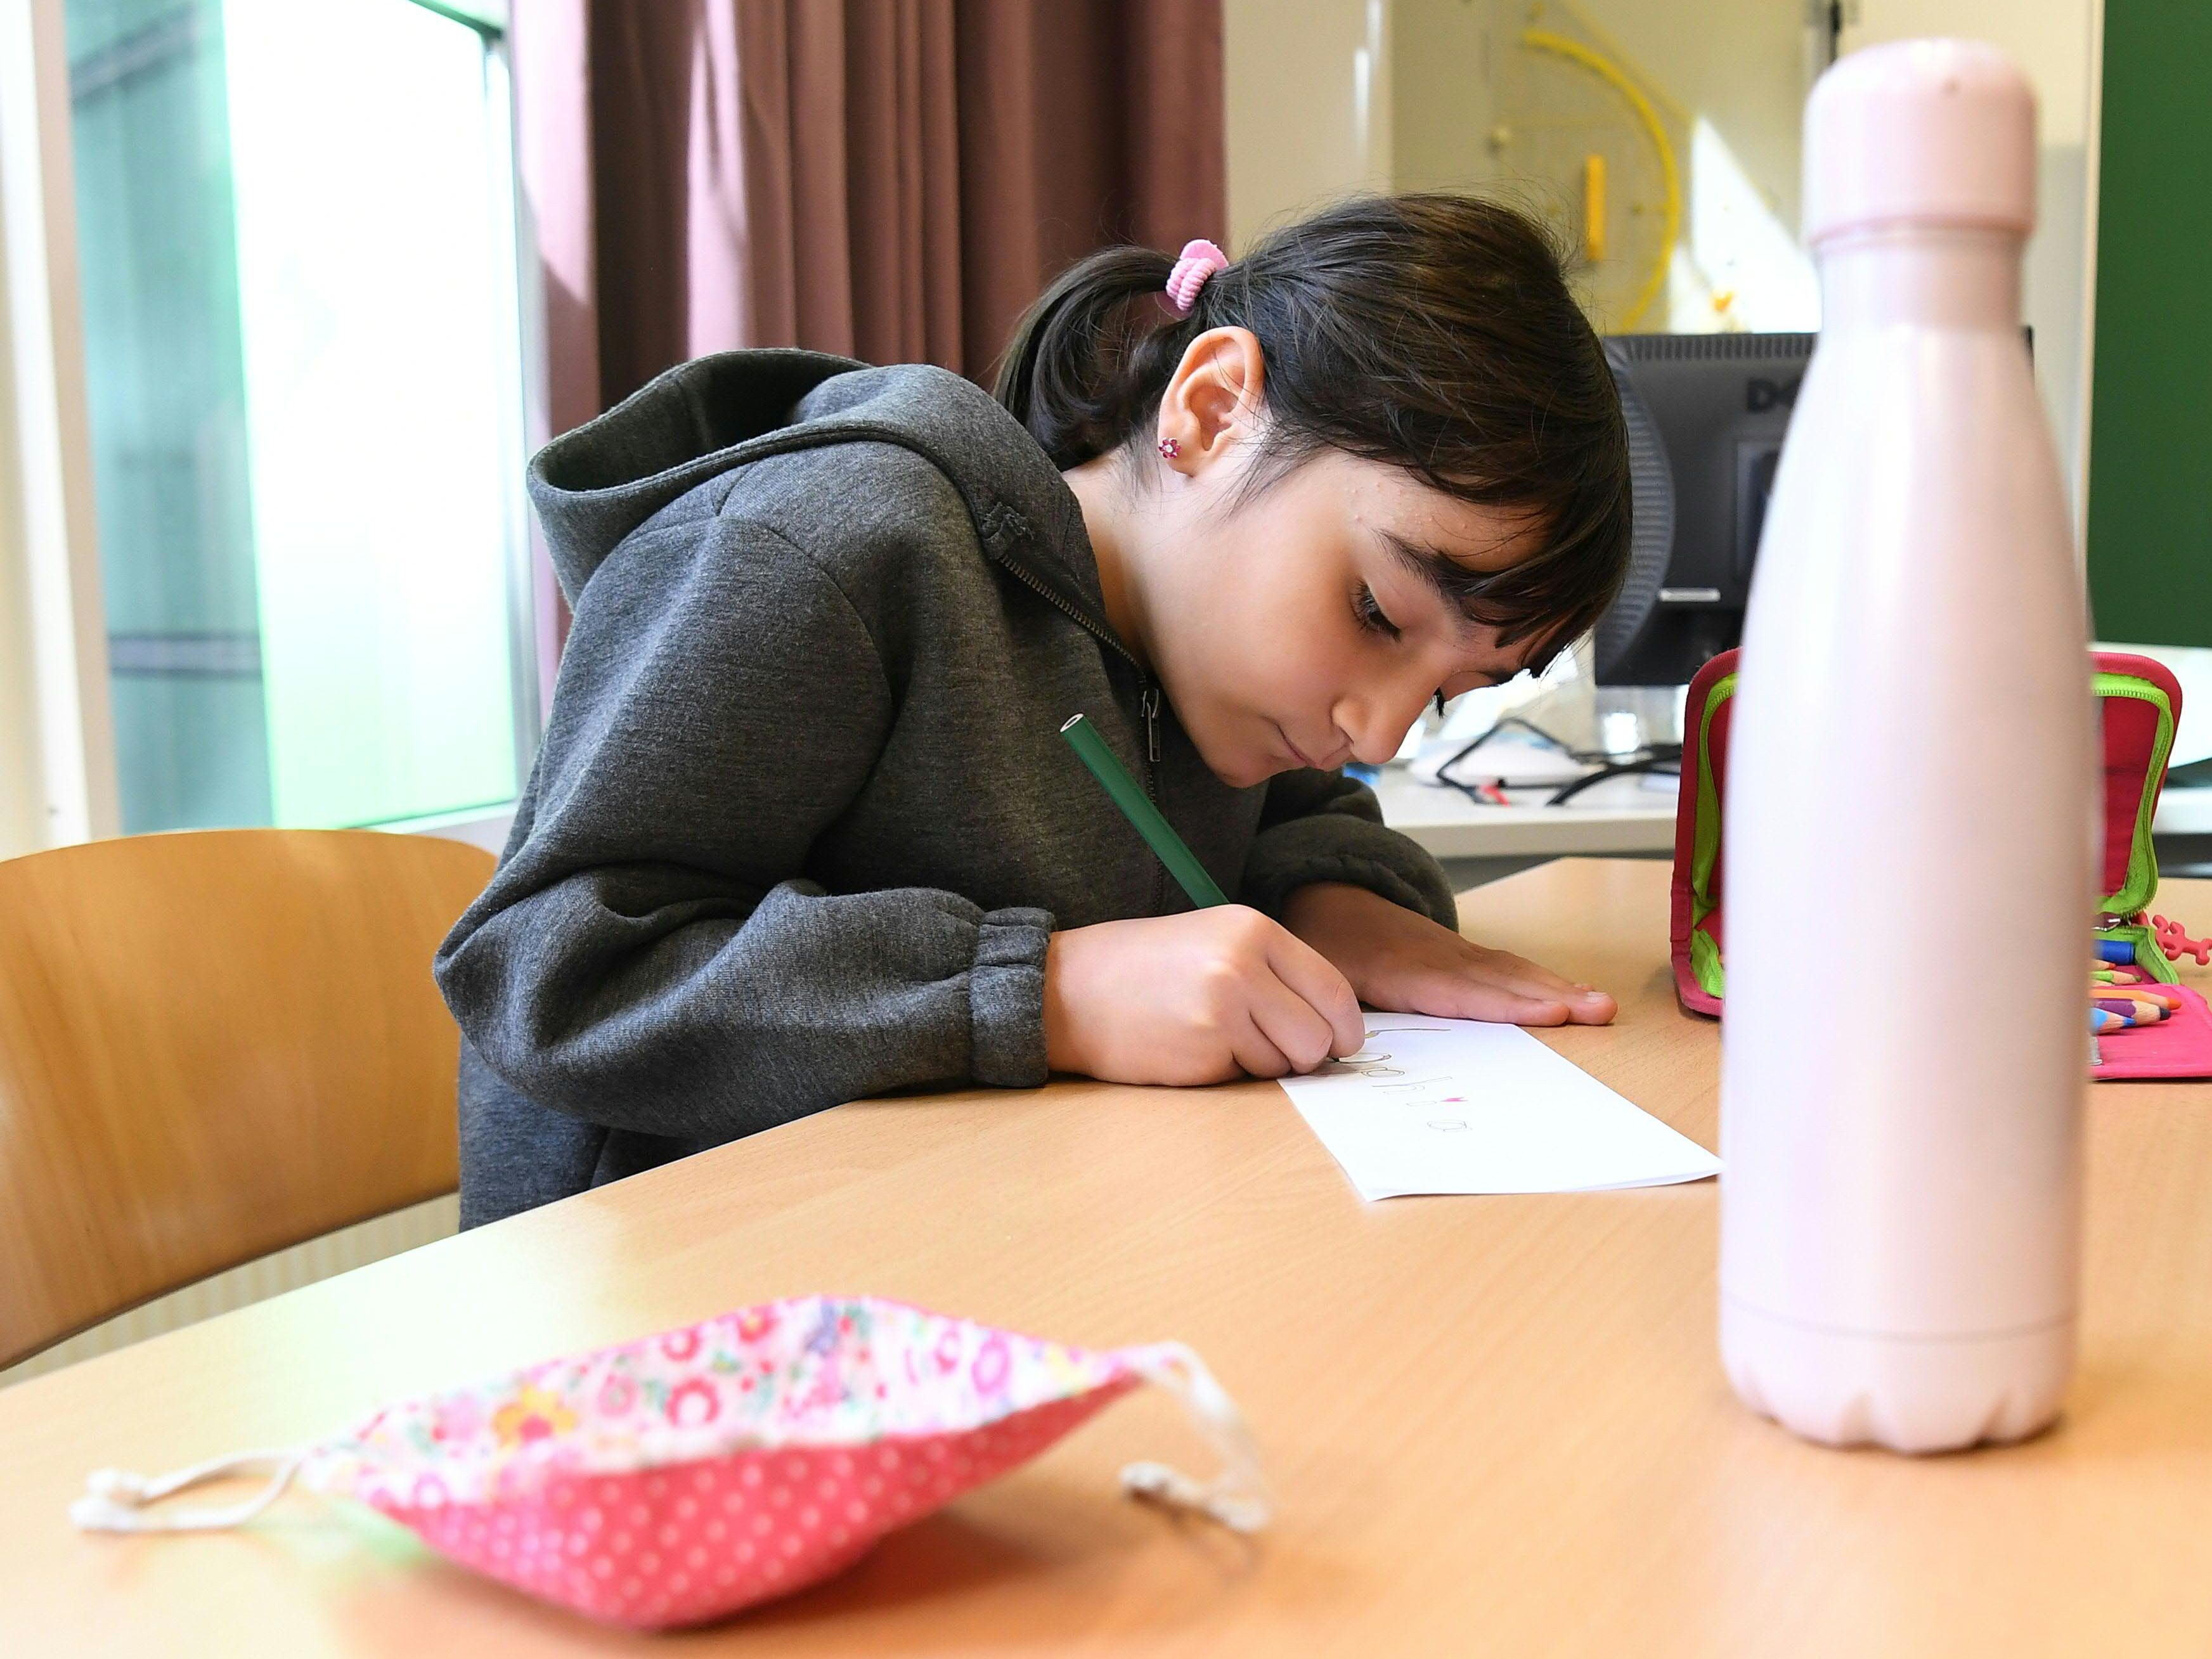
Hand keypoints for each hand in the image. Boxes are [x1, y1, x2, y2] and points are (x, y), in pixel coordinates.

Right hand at [1043, 906, 1365, 1084]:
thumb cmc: (1142, 967)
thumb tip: (1333, 1024)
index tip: (1343, 1043)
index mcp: (1253, 929)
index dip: (1346, 1026)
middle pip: (1320, 1035)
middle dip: (1308, 1054)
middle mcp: (1243, 965)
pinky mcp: (1201, 1053)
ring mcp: (1222, 1011)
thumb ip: (1273, 970)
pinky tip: (1192, 1049)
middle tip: (1276, 1048)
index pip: (1333, 989)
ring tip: (1215, 1037)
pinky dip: (1229, 1073)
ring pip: (1286, 1063)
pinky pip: (1245, 1078)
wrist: (1068, 989)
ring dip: (1263, 1064)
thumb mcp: (1214, 940)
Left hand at [1281, 882, 1615, 1026]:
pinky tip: (1573, 993)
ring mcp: (1455, 952)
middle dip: (1554, 997)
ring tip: (1602, 1006)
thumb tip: (1344, 1050)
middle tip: (1600, 1011)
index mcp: (1399, 970)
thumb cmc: (1322, 945)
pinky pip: (1509, 965)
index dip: (1505, 1005)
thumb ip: (1332, 1011)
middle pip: (1502, 981)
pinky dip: (1544, 979)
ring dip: (1559, 988)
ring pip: (1513, 971)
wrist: (1328, 898)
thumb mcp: (1316, 974)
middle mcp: (1439, 958)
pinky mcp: (1464, 952)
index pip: (1460, 993)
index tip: (1551, 1013)